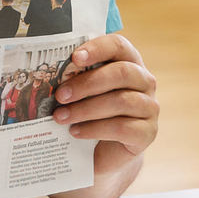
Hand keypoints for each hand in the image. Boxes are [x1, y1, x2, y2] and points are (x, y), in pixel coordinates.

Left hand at [47, 34, 158, 197]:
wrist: (106, 151)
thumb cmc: (93, 113)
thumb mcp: (85, 92)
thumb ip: (76, 77)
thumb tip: (48, 71)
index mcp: (129, 62)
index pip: (118, 45)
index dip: (97, 49)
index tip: (74, 58)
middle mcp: (145, 81)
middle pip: (121, 73)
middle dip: (87, 83)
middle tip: (60, 95)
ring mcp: (150, 107)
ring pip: (121, 101)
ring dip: (85, 109)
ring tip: (60, 117)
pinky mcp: (147, 133)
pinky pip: (121, 127)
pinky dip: (94, 129)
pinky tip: (75, 132)